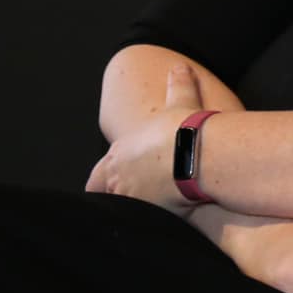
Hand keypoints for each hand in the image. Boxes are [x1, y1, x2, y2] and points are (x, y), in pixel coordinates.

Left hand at [85, 64, 202, 211]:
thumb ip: (178, 84)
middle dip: (115, 198)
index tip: (107, 185)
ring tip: (147, 217)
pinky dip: (152, 224)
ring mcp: (132, 199)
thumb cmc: (184, 127)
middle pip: (105, 197)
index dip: (101, 182)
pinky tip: (163, 225)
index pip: (97, 176)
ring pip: (122, 212)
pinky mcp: (151, 215)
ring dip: (133, 212)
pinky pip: (145, 224)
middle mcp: (118, 180)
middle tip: (131, 201)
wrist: (196, 152)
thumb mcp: (181, 101)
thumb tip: (179, 67)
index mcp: (118, 155)